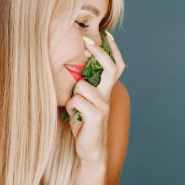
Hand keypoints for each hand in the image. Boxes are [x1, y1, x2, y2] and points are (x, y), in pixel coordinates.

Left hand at [64, 32, 125, 162]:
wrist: (91, 148)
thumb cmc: (83, 123)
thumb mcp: (83, 101)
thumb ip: (82, 86)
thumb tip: (73, 67)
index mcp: (105, 90)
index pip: (115, 66)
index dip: (112, 50)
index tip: (104, 35)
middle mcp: (107, 96)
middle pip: (110, 68)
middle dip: (99, 52)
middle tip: (87, 41)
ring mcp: (103, 106)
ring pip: (82, 86)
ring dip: (72, 95)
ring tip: (73, 107)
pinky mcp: (96, 116)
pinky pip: (76, 101)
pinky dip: (70, 107)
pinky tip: (73, 116)